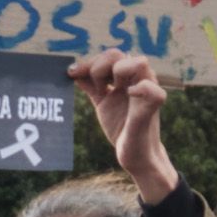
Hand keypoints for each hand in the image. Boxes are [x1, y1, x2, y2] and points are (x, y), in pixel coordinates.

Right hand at [72, 49, 176, 204]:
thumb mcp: (143, 124)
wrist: (136, 159)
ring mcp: (116, 89)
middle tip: (98, 87)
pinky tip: (70, 76)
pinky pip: (89, 82)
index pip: (134, 61)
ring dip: (88, 69)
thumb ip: (146, 102)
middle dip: (101, 66)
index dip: (124, 70)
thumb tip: (139, 84)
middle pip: (113, 58)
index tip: (126, 92)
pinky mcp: (103, 98)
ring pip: (100, 66)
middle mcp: (132, 81)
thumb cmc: (142, 143)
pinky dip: (80, 77)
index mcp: (146, 83)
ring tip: (75, 76)